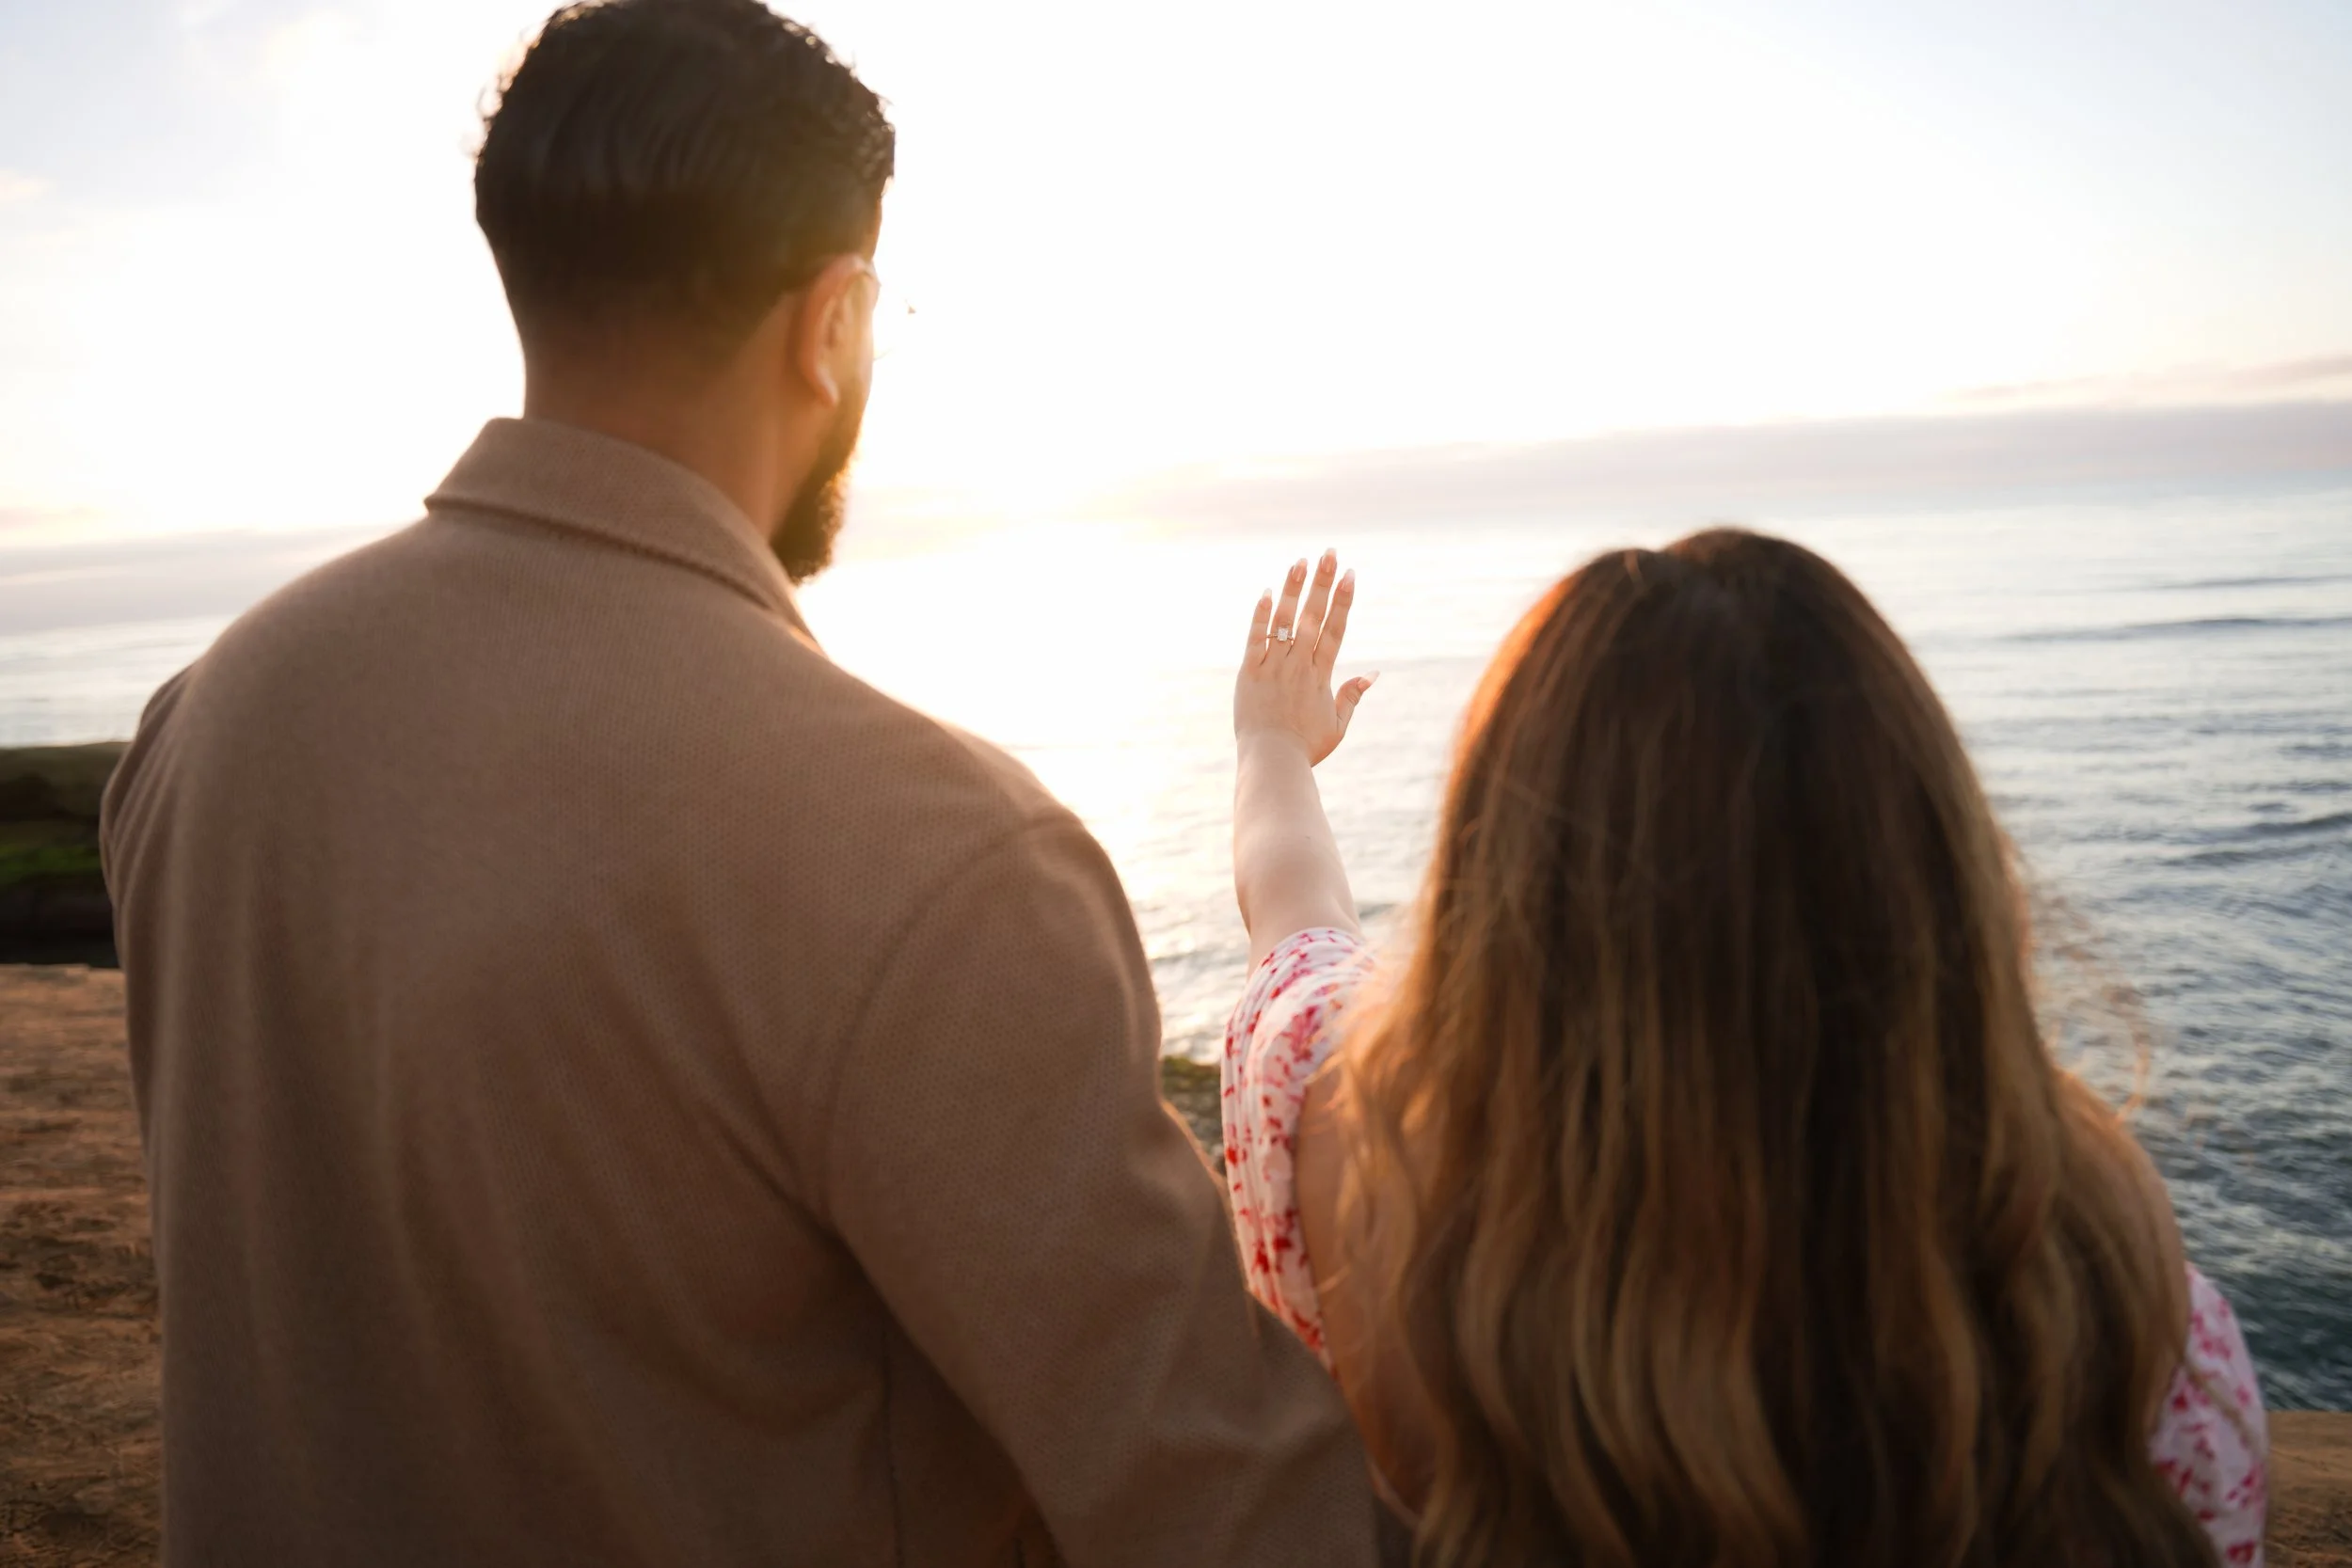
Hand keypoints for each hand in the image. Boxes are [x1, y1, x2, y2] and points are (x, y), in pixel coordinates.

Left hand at [1235, 549, 1376, 765]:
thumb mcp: (1337, 725)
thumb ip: (1352, 696)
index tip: (1350, 575)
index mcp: (1322, 675)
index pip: (1335, 629)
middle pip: (1313, 617)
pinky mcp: (1250, 672)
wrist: (1272, 761)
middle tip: (1330, 554)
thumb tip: (1373, 674)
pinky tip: (1266, 592)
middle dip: (1323, 583)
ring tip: (1300, 561)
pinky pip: (1255, 638)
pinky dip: (1260, 615)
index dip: (1343, 600)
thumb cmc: (1306, 747)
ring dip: (1292, 589)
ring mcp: (1274, 667)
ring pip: (1284, 621)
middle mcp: (1299, 665)